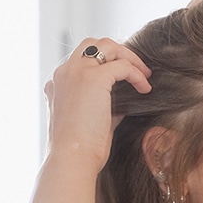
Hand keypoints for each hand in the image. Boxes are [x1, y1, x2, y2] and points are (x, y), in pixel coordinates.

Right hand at [44, 38, 151, 169]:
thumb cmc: (82, 150)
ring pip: (107, 46)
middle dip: (118, 53)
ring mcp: (77, 72)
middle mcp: (64, 73)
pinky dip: (136, 74)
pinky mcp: (93, 78)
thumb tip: (123, 104)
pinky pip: (122, 65)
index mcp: (57, 84)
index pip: (82, 60)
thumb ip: (104, 107)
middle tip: (138, 70)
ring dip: (129, 57)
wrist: (73, 158)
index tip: (124, 79)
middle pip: (93, 44)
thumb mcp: (91, 122)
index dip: (105, 65)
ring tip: (145, 76)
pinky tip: (145, 89)